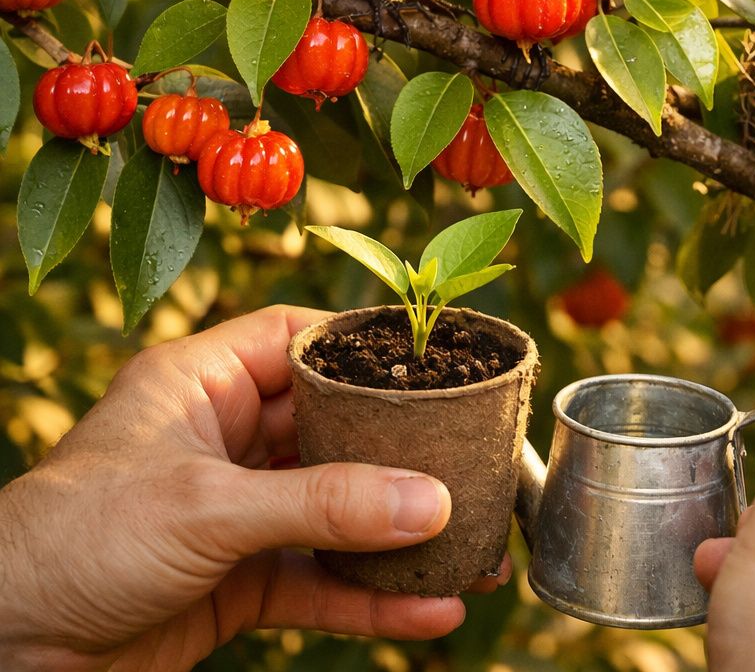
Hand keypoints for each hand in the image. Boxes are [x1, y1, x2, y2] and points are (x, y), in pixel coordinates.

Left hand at [0, 306, 509, 671]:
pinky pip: (322, 583)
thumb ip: (323, 505)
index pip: (302, 341)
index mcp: (201, 384)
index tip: (444, 363)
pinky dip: (373, 597)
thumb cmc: (73, 543)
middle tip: (480, 460)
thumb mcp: (207, 509)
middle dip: (407, 453)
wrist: (5, 650)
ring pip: (339, 512)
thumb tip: (433, 503)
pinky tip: (430, 609)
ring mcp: (236, 514)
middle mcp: (223, 440)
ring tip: (475, 548)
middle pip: (336, 430)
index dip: (369, 348)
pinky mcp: (239, 582)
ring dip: (402, 534)